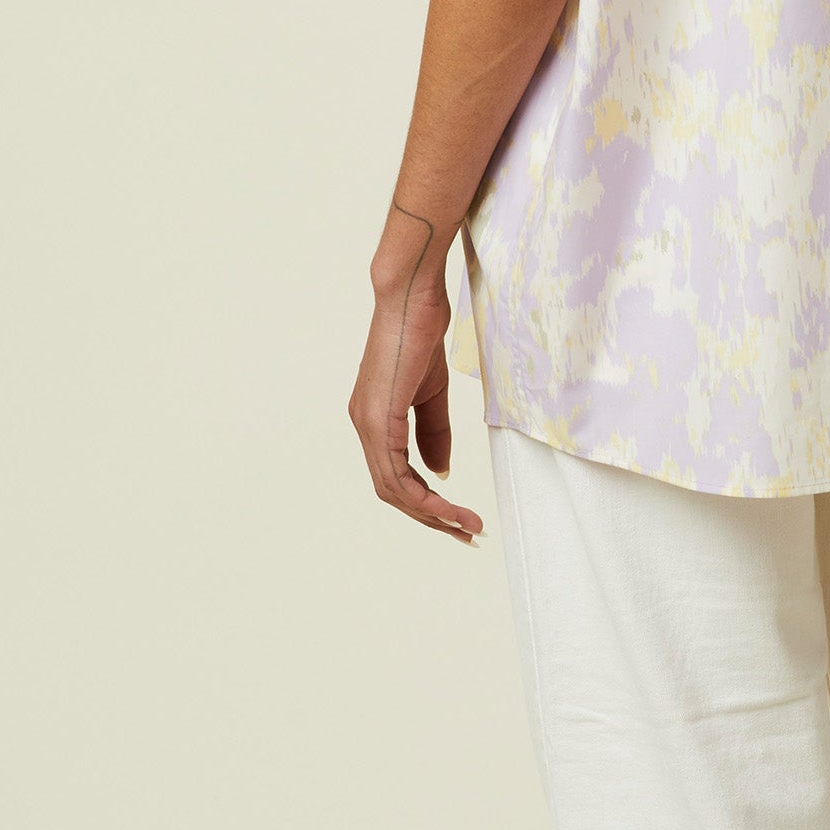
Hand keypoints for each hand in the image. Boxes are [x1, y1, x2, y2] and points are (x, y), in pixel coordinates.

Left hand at [348, 211, 482, 542]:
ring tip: (465, 525)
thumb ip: (432, 432)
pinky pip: (394, 471)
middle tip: (466, 533)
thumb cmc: (418, 332)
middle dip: (430, 517)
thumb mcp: (430, 392)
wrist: (411, 296)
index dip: (426, 503)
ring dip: (430, 512)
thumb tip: (438, 472)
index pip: (395, 476)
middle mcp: (364, 425)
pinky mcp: (378, 415)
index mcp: (374, 419)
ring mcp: (367, 422)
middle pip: (391, 492)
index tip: (459, 517)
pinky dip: (421, 494)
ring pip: (392, 488)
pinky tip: (447, 503)